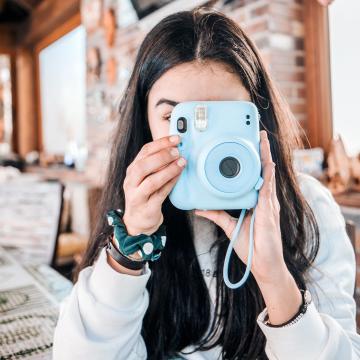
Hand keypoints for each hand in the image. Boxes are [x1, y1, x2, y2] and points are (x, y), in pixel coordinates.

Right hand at [122, 135, 185, 236]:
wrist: (138, 221)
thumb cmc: (145, 195)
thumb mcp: (146, 177)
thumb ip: (156, 164)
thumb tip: (176, 148)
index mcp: (132, 170)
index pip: (144, 151)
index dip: (161, 143)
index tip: (176, 138)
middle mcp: (131, 181)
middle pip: (143, 165)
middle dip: (162, 156)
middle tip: (177, 151)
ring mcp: (137, 195)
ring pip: (151, 181)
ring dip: (168, 170)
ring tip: (181, 163)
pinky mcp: (147, 207)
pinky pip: (160, 194)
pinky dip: (170, 183)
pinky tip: (179, 176)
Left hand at [194, 130, 287, 286]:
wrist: (264, 264)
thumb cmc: (251, 246)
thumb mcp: (229, 226)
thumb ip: (216, 215)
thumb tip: (200, 208)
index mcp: (257, 201)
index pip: (255, 177)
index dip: (255, 162)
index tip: (251, 148)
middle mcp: (264, 199)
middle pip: (263, 171)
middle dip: (262, 152)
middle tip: (260, 136)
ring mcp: (268, 204)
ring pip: (267, 175)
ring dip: (265, 157)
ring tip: (263, 141)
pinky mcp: (268, 210)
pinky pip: (268, 189)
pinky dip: (267, 175)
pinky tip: (267, 163)